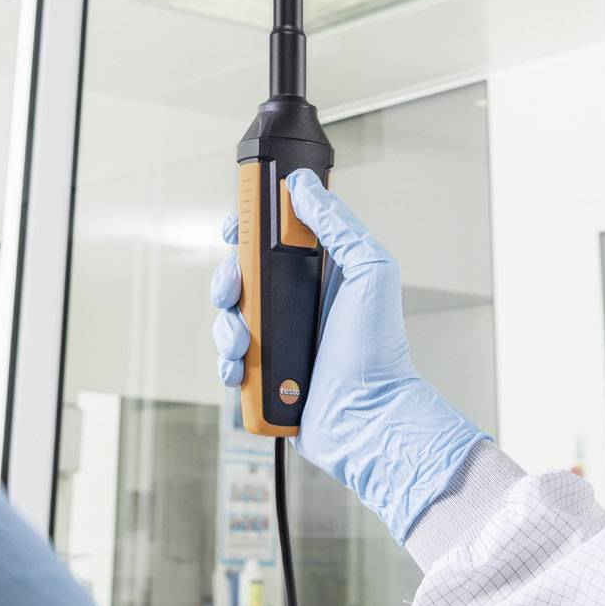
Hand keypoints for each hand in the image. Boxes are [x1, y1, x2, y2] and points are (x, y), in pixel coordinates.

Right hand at [209, 170, 484, 543]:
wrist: (370, 419)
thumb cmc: (378, 349)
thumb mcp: (369, 271)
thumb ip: (337, 224)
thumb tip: (303, 186)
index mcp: (317, 274)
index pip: (272, 238)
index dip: (248, 228)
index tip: (236, 226)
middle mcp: (294, 304)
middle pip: (240, 275)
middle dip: (228, 279)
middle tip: (235, 289)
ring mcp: (277, 341)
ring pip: (228, 318)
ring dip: (226, 326)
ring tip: (244, 342)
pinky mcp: (264, 376)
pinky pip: (227, 360)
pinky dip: (226, 362)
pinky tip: (240, 367)